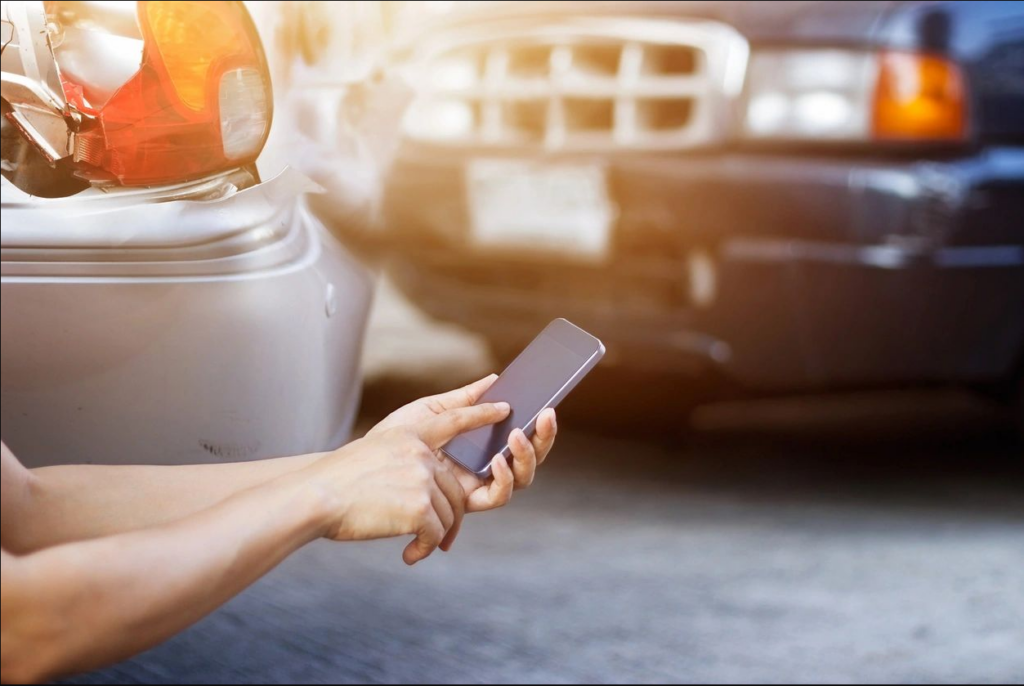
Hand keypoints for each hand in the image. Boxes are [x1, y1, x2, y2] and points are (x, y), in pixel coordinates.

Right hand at [307, 401, 509, 564]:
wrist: (316, 497)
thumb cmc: (339, 482)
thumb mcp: (376, 450)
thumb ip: (408, 455)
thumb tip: (433, 478)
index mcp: (409, 434)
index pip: (454, 419)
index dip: (481, 414)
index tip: (504, 409)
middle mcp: (420, 453)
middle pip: (454, 489)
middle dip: (447, 516)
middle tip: (435, 537)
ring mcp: (422, 479)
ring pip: (449, 514)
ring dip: (434, 535)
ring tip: (414, 546)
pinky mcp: (420, 507)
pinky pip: (436, 534)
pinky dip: (424, 548)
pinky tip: (409, 555)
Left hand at [369, 375, 558, 508]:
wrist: (362, 467)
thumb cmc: (392, 439)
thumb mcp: (430, 411)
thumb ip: (465, 400)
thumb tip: (496, 379)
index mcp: (480, 442)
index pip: (519, 435)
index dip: (540, 426)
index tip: (549, 405)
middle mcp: (484, 466)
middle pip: (528, 459)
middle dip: (544, 439)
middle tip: (547, 414)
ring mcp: (477, 485)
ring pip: (520, 479)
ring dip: (526, 457)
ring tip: (519, 434)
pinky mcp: (465, 503)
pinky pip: (496, 496)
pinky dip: (503, 478)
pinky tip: (497, 459)